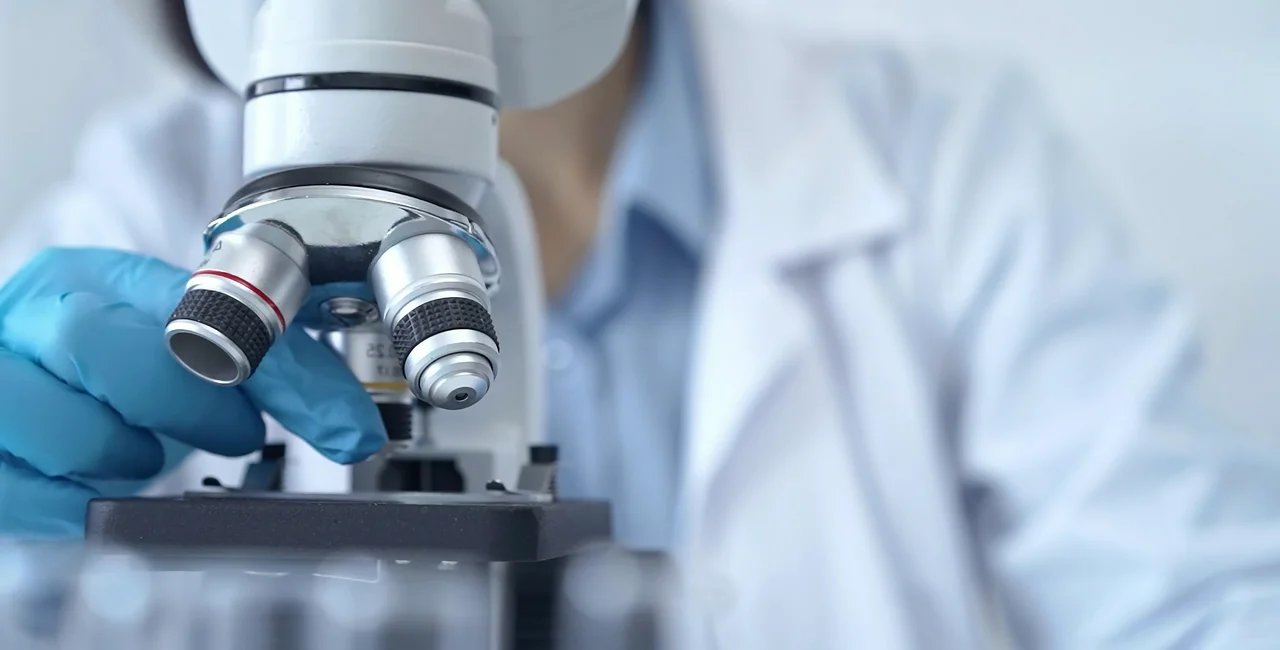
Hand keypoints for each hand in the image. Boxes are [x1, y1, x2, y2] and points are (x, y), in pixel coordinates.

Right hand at [0, 248, 386, 537]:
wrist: (18, 390)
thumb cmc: (105, 377)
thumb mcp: (186, 355)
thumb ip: (271, 376)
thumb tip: (351, 428)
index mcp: (95, 277)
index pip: (198, 304)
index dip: (274, 367)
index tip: (336, 420)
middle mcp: (33, 317)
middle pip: (98, 345)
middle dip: (183, 404)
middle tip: (228, 432)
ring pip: (66, 427)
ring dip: (124, 457)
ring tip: (139, 454)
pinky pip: (27, 492)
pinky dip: (78, 503)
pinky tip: (92, 483)